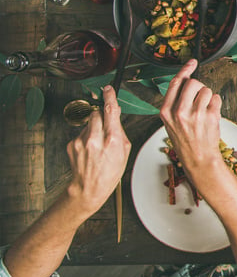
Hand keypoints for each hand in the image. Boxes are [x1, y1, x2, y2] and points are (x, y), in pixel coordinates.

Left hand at [65, 86, 130, 215]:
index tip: (108, 88)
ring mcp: (81, 141)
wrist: (89, 188)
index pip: (110, 110)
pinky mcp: (71, 144)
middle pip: (97, 114)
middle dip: (101, 116)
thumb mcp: (124, 151)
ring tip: (98, 144)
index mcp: (112, 140)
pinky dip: (86, 138)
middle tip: (106, 127)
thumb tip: (115, 117)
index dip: (110, 96)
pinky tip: (90, 150)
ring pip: (89, 123)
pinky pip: (81, 133)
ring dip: (94, 128)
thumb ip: (120, 131)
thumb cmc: (110, 172)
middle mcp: (95, 139)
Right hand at [159, 59, 225, 186]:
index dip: (185, 70)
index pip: (176, 83)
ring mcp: (196, 114)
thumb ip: (176, 102)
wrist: (198, 158)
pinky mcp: (210, 116)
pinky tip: (210, 115)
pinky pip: (216, 98)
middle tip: (199, 97)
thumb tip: (187, 80)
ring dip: (208, 97)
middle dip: (199, 87)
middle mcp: (179, 112)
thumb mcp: (171, 122)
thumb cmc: (186, 140)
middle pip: (193, 83)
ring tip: (204, 110)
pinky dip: (216, 104)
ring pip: (206, 90)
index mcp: (166, 111)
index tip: (192, 62)